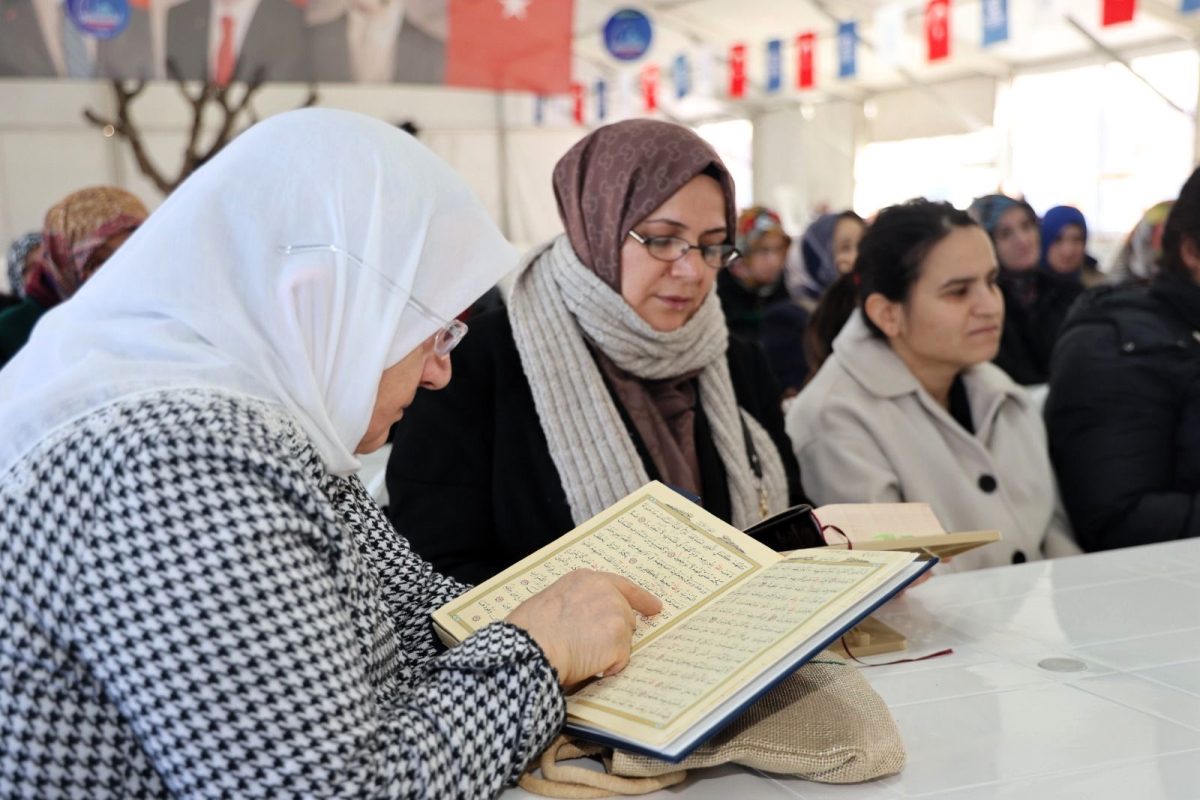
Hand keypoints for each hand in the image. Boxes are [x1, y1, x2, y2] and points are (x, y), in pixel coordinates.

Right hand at [506, 570, 661, 686]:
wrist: (531, 646)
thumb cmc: (530, 629)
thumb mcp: (550, 600)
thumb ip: (574, 603)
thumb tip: (580, 620)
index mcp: (585, 580)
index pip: (621, 586)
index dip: (640, 598)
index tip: (654, 606)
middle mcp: (605, 592)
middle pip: (626, 616)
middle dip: (615, 633)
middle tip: (595, 647)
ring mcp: (615, 615)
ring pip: (624, 640)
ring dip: (608, 651)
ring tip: (580, 654)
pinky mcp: (619, 639)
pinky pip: (621, 660)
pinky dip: (608, 667)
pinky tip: (587, 664)